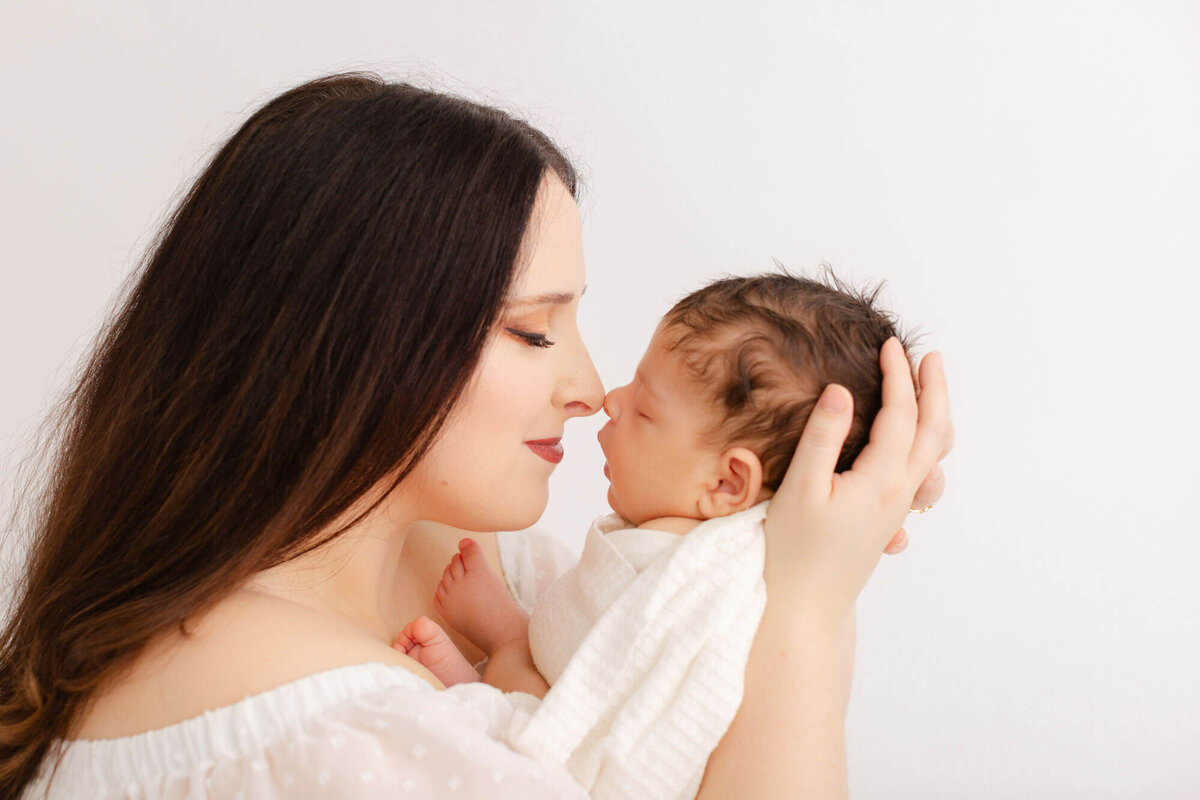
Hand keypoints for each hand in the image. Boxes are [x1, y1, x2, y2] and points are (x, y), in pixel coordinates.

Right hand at [763, 339, 952, 616]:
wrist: (805, 606)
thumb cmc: (794, 550)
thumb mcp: (800, 488)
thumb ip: (821, 437)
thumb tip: (839, 391)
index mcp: (881, 478)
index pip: (901, 413)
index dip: (899, 375)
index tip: (890, 344)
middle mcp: (899, 492)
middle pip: (935, 431)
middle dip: (935, 389)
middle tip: (929, 356)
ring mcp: (897, 509)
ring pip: (934, 456)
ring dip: (936, 417)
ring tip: (928, 392)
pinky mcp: (888, 521)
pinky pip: (923, 475)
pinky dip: (927, 447)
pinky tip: (914, 447)